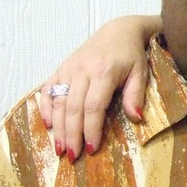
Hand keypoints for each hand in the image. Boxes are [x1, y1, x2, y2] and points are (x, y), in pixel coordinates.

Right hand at [40, 15, 159, 159]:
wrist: (118, 31)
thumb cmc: (132, 55)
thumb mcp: (140, 73)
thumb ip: (136, 95)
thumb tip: (136, 118)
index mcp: (103, 72)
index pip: (94, 106)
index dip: (91, 129)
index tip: (93, 149)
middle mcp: (81, 70)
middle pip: (73, 108)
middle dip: (72, 134)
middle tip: (72, 156)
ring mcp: (68, 69)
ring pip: (58, 102)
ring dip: (58, 127)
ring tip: (59, 148)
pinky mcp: (61, 68)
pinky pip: (48, 89)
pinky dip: (46, 108)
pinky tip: (49, 125)